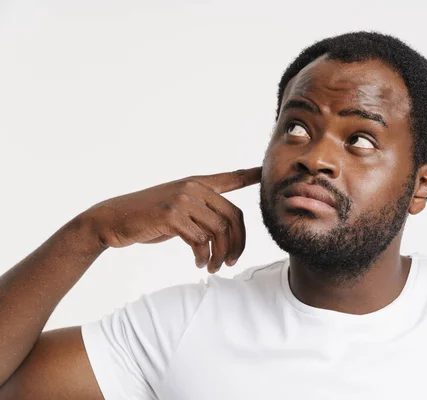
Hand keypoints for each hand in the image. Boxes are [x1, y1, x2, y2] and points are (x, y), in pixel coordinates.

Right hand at [82, 167, 261, 272]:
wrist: (112, 220)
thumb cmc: (146, 217)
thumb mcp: (176, 208)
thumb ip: (199, 211)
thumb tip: (222, 229)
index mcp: (196, 183)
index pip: (230, 178)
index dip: (250, 175)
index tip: (265, 172)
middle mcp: (192, 187)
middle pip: (233, 216)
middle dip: (237, 244)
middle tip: (231, 262)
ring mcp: (181, 200)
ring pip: (219, 231)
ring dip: (219, 255)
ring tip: (213, 267)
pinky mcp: (171, 216)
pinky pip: (200, 240)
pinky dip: (203, 256)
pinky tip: (199, 263)